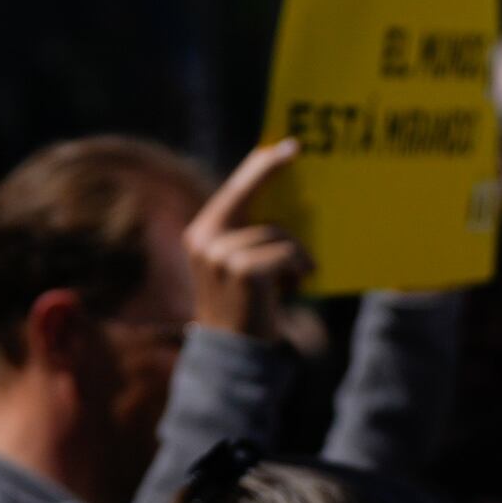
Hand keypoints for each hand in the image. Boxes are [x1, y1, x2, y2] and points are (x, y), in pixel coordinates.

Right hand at [183, 141, 312, 336]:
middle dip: (271, 169)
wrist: (235, 356)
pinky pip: (287, 253)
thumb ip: (250, 234)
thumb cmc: (247, 306)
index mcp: (202, 233)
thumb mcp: (240, 265)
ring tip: (293, 278)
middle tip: (296, 149)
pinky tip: (294, 287)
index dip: (258, 166)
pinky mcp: (244, 270)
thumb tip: (285, 199)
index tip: (285, 146)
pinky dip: (299, 268)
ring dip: (295, 254)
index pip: (233, 189)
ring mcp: (222, 254)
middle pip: (247, 191)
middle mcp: (205, 239)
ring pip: (277, 231)